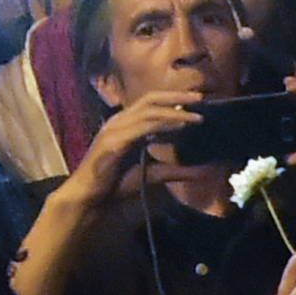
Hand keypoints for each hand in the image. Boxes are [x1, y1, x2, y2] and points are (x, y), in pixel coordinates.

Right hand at [74, 86, 208, 193]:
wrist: (91, 198)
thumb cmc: (117, 184)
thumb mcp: (153, 174)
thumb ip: (176, 170)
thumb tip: (204, 171)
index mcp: (126, 124)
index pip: (150, 103)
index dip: (173, 99)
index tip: (197, 102)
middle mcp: (119, 122)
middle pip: (150, 99)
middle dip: (176, 96)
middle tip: (200, 98)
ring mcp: (114, 130)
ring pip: (148, 111)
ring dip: (174, 111)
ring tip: (196, 116)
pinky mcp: (114, 143)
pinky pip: (142, 128)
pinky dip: (162, 125)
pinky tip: (179, 126)